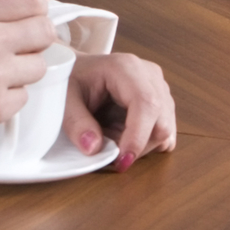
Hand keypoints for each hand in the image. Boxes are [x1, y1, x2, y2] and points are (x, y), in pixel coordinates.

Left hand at [64, 51, 177, 167]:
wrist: (79, 69)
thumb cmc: (71, 78)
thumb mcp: (64, 98)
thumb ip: (76, 123)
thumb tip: (94, 148)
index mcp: (126, 68)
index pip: (146, 103)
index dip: (138, 136)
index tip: (122, 160)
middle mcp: (150, 75)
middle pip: (161, 122)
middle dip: (136, 146)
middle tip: (107, 149)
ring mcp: (160, 88)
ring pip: (165, 131)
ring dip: (139, 145)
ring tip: (111, 135)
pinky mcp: (163, 102)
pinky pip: (165, 132)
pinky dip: (146, 143)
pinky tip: (125, 135)